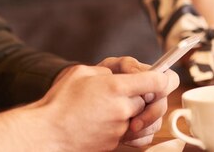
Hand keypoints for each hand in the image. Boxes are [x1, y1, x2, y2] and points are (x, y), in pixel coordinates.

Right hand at [37, 62, 174, 151]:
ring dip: (146, 112)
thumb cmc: (60, 101)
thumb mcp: (81, 72)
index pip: (157, 81)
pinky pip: (140, 137)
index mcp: (115, 88)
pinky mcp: (116, 142)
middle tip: (140, 89)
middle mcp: (122, 109)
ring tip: (132, 106)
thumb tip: (121, 76)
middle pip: (154, 99)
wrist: (48, 133)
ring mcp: (120, 128)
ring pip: (149, 119)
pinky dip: (140, 130)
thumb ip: (107, 71)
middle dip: (150, 94)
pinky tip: (130, 122)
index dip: (165, 76)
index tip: (165, 75)